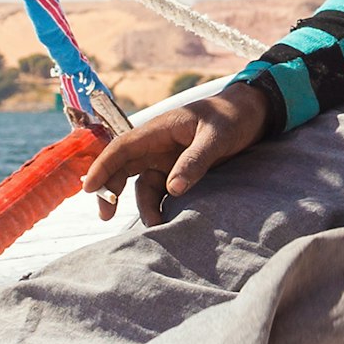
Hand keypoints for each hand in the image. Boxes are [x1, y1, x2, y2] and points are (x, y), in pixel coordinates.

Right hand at [83, 80, 271, 223]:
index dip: (103, 166)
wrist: (254, 116)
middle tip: (106, 216)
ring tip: (154, 228)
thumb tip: (172, 190)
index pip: (123, 147)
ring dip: (143, 205)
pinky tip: (165, 223)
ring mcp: (167, 159)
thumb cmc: (233, 118)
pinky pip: (161, 191)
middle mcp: (157, 145)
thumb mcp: (216, 137)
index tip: (89, 188)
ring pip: (143, 185)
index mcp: (159, 129)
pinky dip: (160, 207)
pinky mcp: (179, 171)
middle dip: (111, 190)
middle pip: (124, 168)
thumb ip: (195, 161)